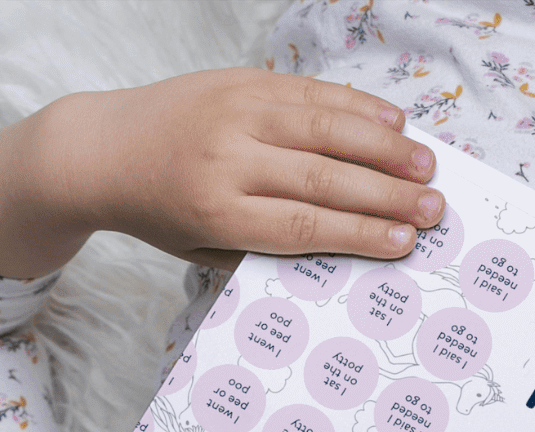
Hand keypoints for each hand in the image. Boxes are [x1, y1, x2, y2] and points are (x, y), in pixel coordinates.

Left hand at [0, 70, 443, 278]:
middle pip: (322, 177)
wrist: (100, 148)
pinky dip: (354, 104)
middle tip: (434, 208)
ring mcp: (235, 110)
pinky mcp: (240, 78)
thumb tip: (342, 248)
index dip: (358, 234)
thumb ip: (263, 249)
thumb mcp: (202, 251)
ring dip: (382, 145)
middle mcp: (226, 157)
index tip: (403, 242)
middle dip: (385, 194)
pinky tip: (393, 120)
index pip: (302, 225)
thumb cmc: (158, 213)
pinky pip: (308, 91)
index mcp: (216, 210)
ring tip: (425, 165)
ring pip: (323, 126)